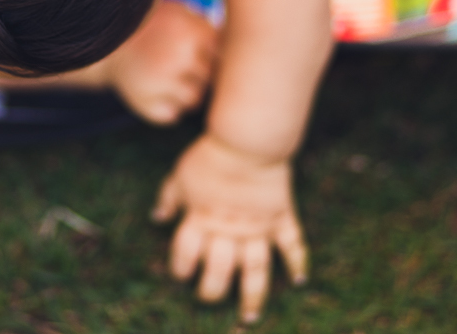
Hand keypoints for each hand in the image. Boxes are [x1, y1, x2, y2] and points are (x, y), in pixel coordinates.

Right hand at [106, 0, 216, 124]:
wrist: (105, 41)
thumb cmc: (156, 27)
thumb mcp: (185, 16)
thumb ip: (215, 33)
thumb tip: (251, 55)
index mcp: (195, 32)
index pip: (226, 60)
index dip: (215, 59)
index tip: (202, 54)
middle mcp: (180, 56)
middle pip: (211, 81)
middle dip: (200, 76)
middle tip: (178, 63)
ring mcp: (162, 81)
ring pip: (193, 101)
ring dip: (183, 92)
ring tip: (162, 73)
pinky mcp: (145, 103)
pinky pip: (171, 116)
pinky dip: (164, 106)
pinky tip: (151, 88)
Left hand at [152, 133, 307, 322]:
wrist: (247, 141)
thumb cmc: (210, 156)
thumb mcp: (181, 174)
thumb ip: (169, 198)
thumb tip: (157, 218)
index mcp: (202, 219)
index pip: (187, 254)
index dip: (181, 268)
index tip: (181, 275)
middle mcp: (229, 231)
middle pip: (220, 271)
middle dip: (213, 290)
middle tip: (210, 298)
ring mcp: (258, 227)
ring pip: (256, 270)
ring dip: (253, 296)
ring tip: (249, 317)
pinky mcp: (281, 217)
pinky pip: (292, 245)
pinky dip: (298, 262)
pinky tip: (299, 281)